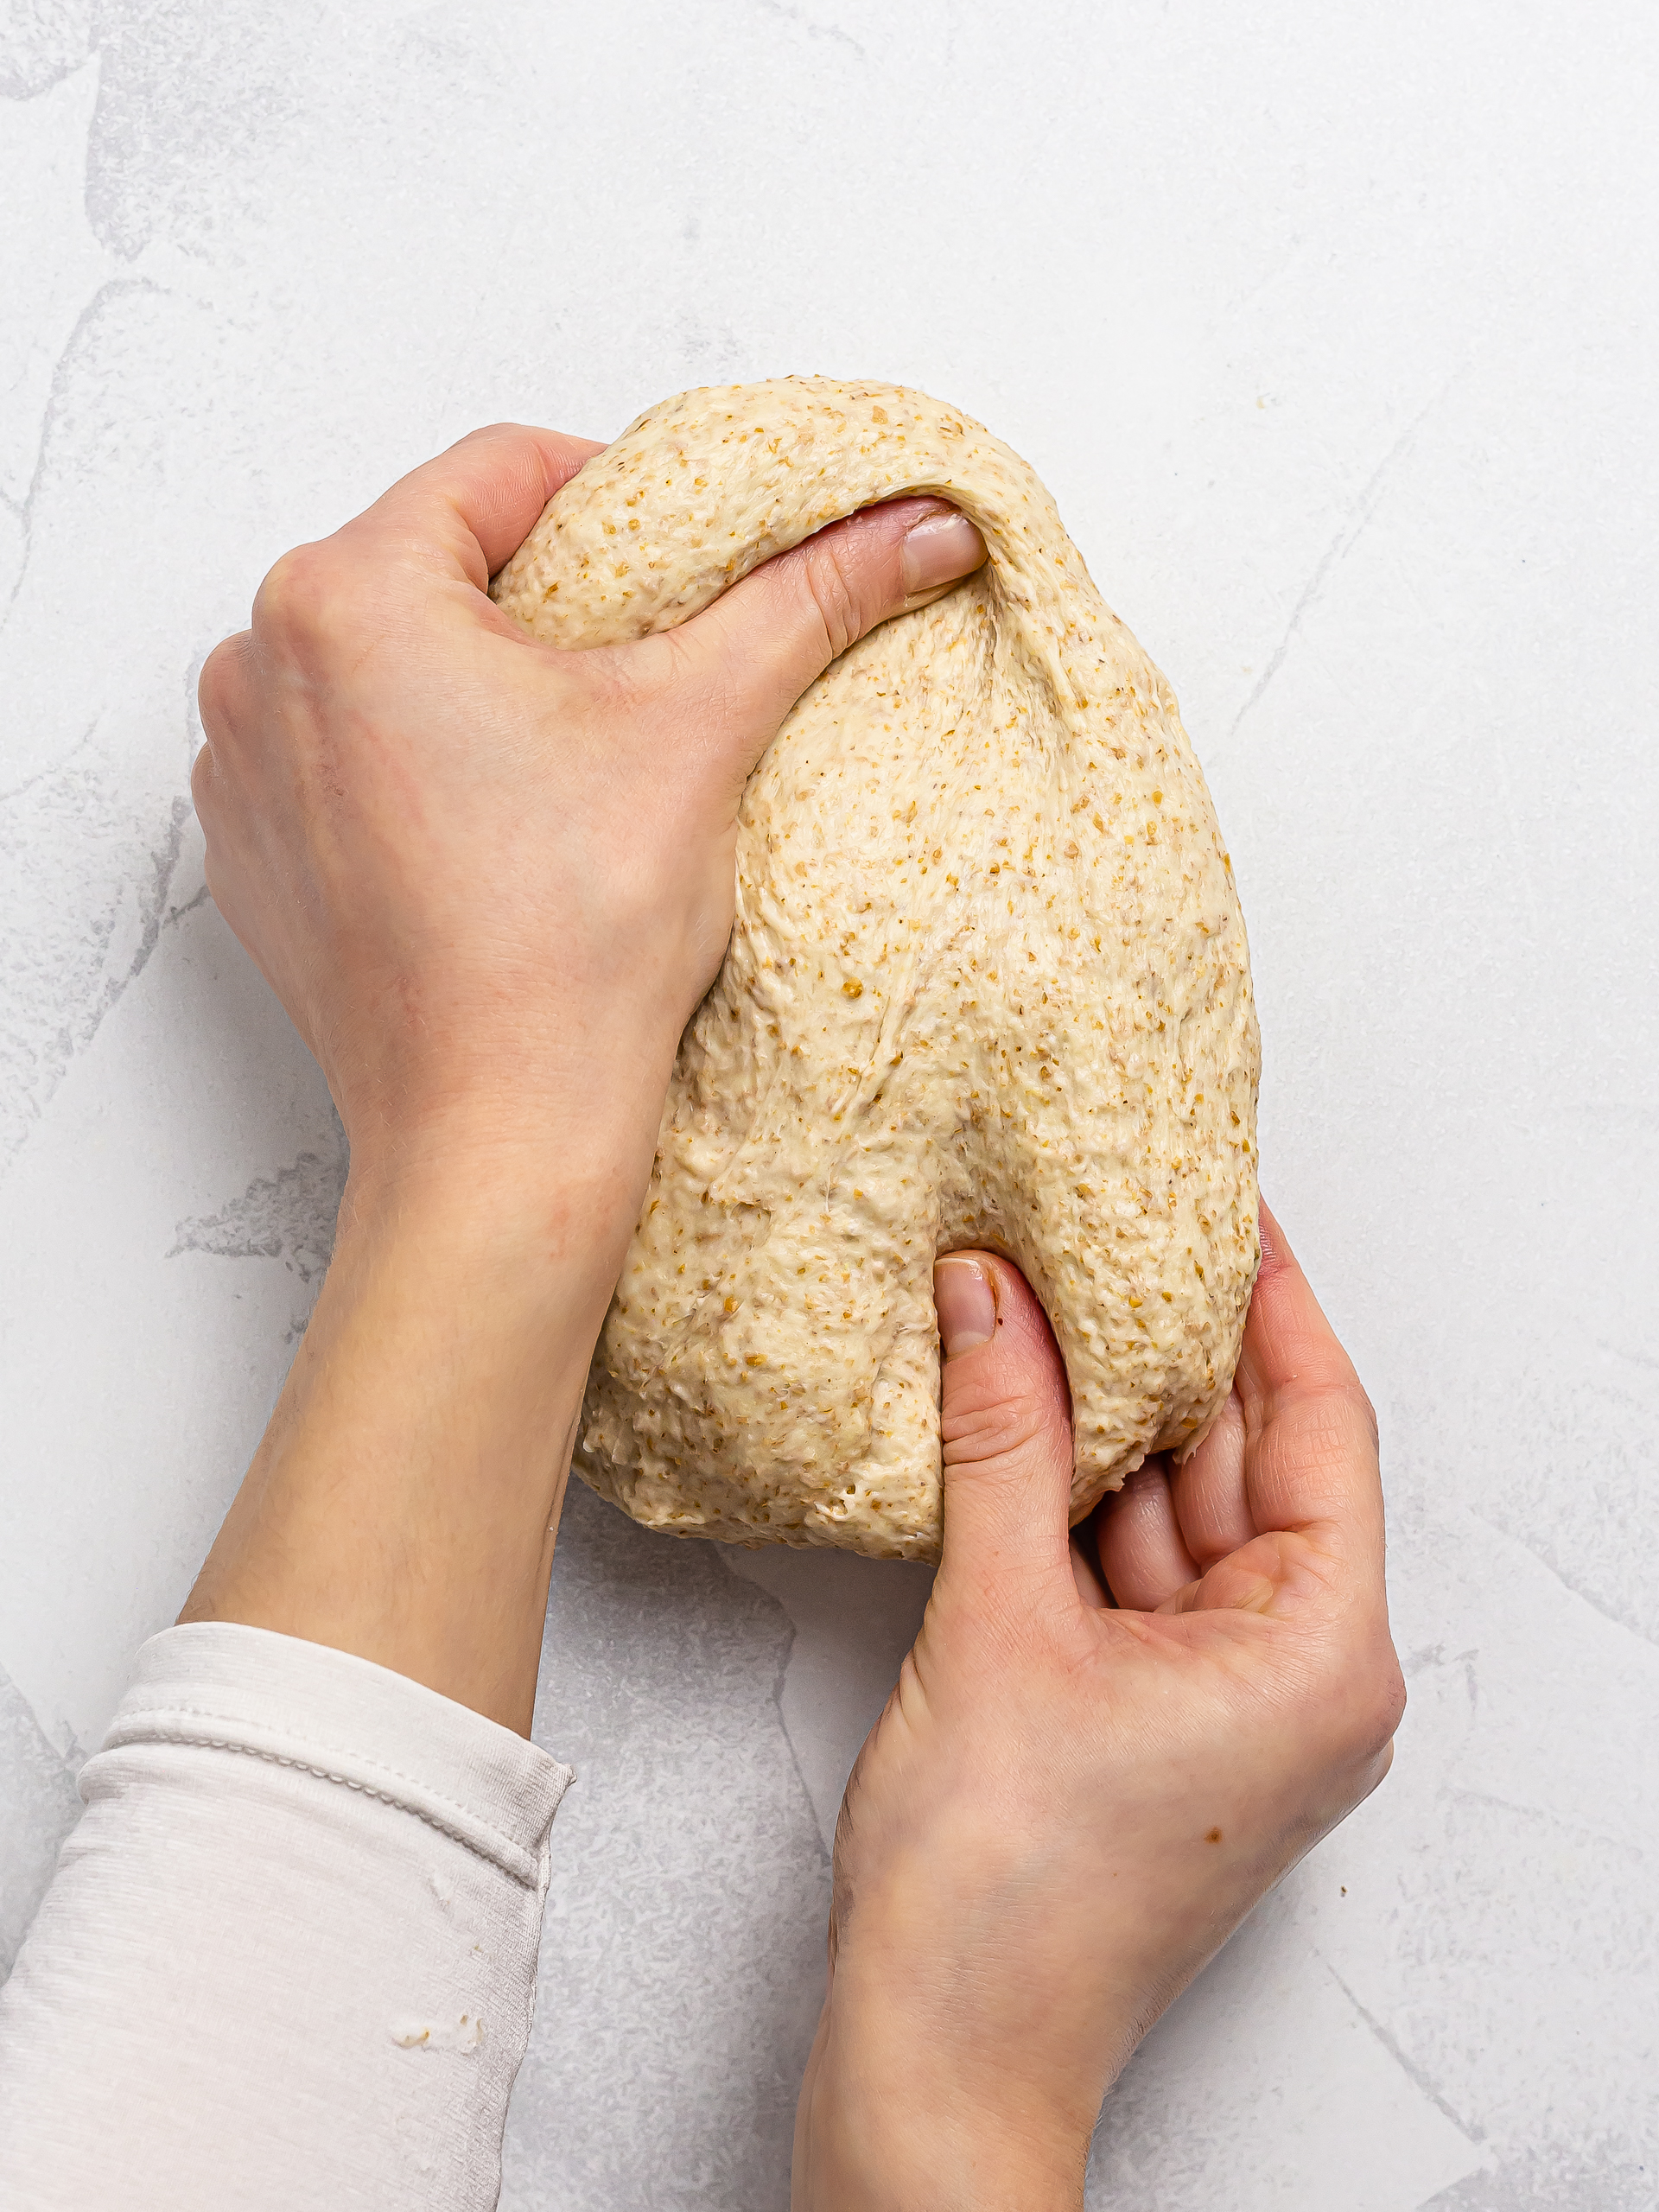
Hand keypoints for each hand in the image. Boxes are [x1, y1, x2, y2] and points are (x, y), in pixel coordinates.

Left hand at [184, 424, 984, 1727]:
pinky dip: (418, 767)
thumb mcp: (707, 728)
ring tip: (576, 760)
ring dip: (479, 683)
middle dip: (548, 601)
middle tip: (644, 670)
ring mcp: (244, 769)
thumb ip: (811, 597)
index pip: (502, 472)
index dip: (618, 500)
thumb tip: (924, 520)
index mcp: (347, 592)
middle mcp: (262, 664)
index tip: (687, 567)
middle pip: (438, 568)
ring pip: (388, 665)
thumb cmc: (577, 942)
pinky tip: (502, 830)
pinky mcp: (254, 859)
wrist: (500, 1135)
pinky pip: (344, 759)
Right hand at [793, 1205, 1404, 2207]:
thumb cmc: (1001, 1898)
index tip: (1226, 1203)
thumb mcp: (999, 1622)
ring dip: (1106, 1423)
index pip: (1321, 1422)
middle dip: (1169, 1351)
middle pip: (1247, 1462)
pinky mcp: (1156, 1720)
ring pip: (1176, 1513)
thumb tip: (987, 1291)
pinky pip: (1130, 1570)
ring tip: (1039, 1302)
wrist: (939, 2055)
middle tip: (1104, 1230)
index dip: (1271, 1300)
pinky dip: (1075, 1500)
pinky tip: (1014, 1419)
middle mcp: (1300, 1676)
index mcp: (1320, 1653)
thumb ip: (1001, 1438)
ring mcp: (1228, 1703)